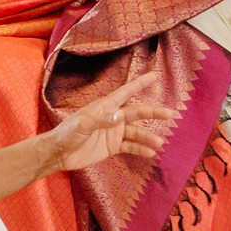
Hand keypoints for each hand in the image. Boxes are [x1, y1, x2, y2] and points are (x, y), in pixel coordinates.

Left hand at [53, 73, 174, 171]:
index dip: (139, 84)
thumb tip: (120, 115)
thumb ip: (101, 120)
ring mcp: (114, 132)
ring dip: (148, 137)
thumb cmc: (66, 134)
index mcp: (105, 107)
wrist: (58, 154)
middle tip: (171, 114)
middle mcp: (113, 118)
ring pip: (136, 132)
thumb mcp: (82, 124)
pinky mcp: (113, 146)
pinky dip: (141, 149)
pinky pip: (130, 146)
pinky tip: (151, 153)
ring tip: (159, 143)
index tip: (154, 76)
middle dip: (154, 112)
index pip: (126, 92)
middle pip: (137, 113)